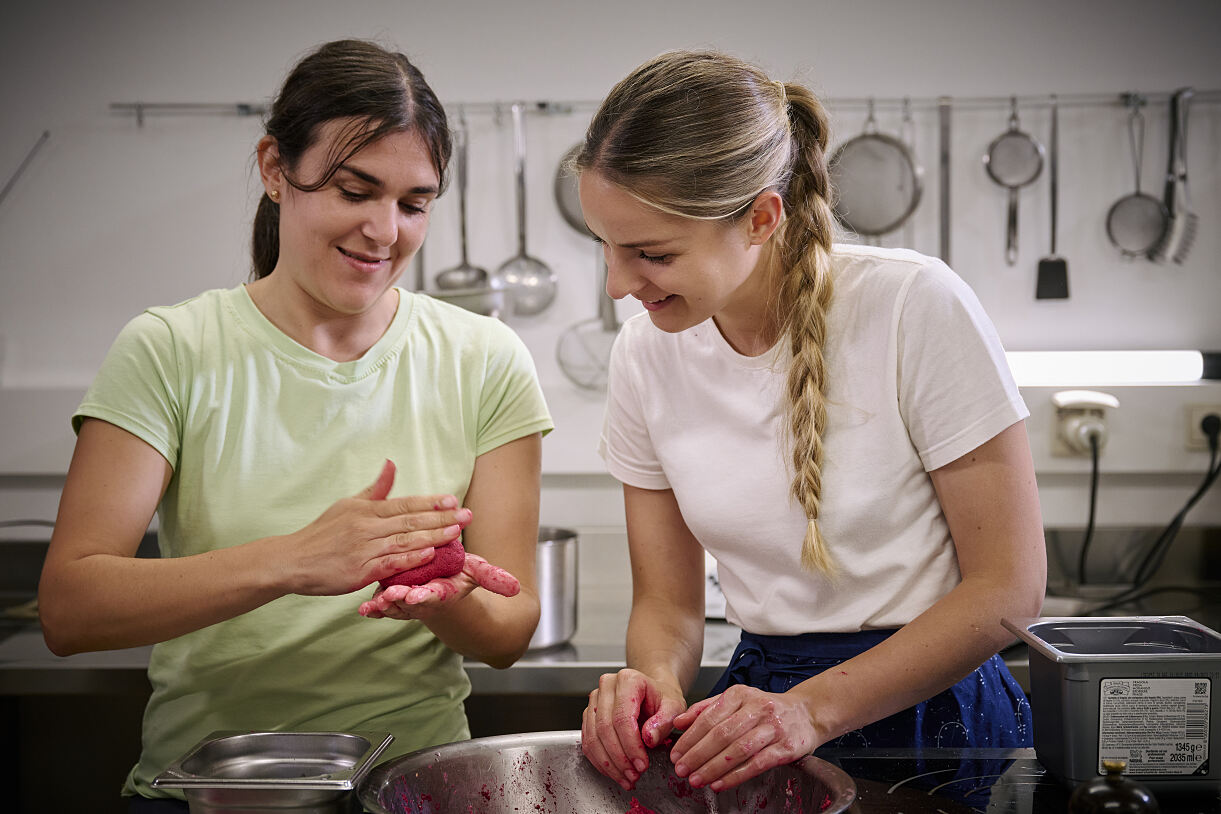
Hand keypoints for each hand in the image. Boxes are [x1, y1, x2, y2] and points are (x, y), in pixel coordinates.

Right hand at [282, 460, 470, 595]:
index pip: (404, 504)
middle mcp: (366, 526)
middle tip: (467, 516)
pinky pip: (390, 563)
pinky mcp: (359, 571)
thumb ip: (375, 489)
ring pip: (405, 541)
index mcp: (366, 510)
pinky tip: (429, 555)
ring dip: (433, 537)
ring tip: (456, 532)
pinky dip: (411, 559)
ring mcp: (363, 549)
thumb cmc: (322, 534)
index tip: (453, 500)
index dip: (430, 502)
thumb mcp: (347, 505)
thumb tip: (391, 464)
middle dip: (442, 518)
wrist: (292, 560)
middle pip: (410, 521)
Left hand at [357, 552, 519, 619]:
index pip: (434, 595)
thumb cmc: (458, 574)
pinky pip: (380, 605)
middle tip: (392, 597)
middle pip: (410, 603)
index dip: (426, 596)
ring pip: (393, 607)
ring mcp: (405, 601)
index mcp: (442, 592)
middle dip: (400, 602)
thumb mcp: (476, 572)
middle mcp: (422, 599)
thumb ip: (493, 578)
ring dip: (384, 606)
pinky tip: (363, 608)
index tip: (417, 596)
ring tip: (374, 604)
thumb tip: (515, 587)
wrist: (444, 582)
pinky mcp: (390, 597)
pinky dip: (373, 608)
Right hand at [581, 668, 686, 790]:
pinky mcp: (589, 714)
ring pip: (593, 737)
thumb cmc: (663, 698)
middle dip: (619, 758)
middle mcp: (607, 686)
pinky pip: (587, 741)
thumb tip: (649, 738)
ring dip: (608, 763)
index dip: (631, 746)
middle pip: (605, 728)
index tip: (642, 764)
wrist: (653, 693)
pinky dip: (600, 761)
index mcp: (628, 680)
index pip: (622, 718)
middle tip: (634, 775)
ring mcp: (595, 699)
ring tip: (625, 778)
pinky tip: (614, 772)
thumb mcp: (674, 707)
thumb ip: (664, 721)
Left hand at [669, 684, 819, 791]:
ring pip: (738, 750)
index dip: (689, 738)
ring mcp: (773, 728)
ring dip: (713, 768)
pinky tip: (720, 784)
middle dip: (697, 755)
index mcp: (740, 694)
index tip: (675, 754)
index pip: (708, 717)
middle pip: (721, 734)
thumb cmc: (766, 709)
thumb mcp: (737, 700)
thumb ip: (707, 709)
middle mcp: (757, 708)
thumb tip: (678, 723)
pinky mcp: (786, 747)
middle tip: (681, 770)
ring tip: (696, 780)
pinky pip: (757, 764)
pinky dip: (736, 776)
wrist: (807, 713)